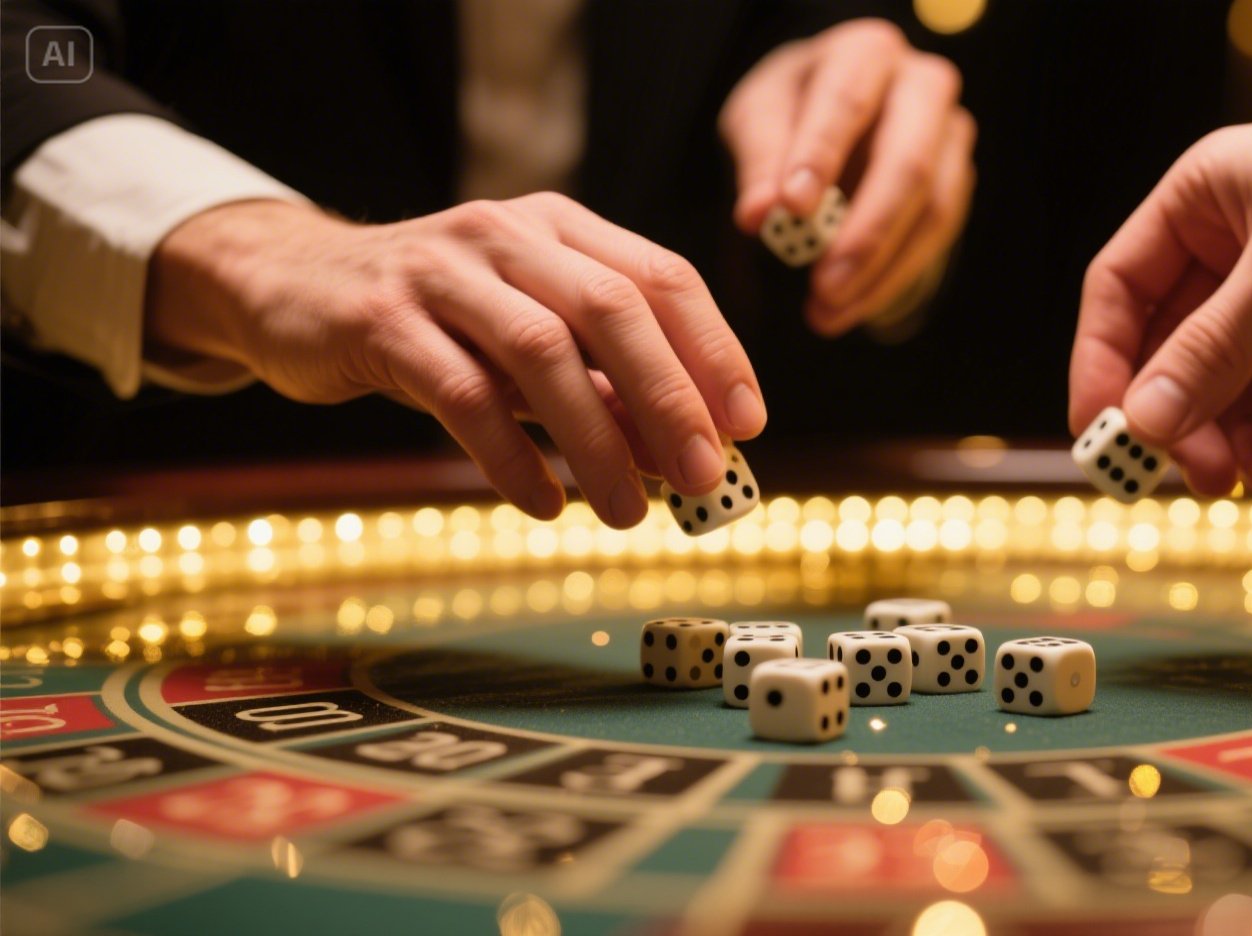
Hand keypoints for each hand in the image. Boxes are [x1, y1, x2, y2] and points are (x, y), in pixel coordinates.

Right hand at [146, 194, 766, 526]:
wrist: (289, 285)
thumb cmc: (435, 321)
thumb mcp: (526, 339)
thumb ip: (602, 384)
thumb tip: (687, 455)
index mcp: (560, 227)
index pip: (663, 277)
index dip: (714, 352)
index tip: (749, 426)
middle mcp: (508, 233)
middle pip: (613, 308)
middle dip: (671, 398)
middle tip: (706, 478)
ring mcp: (441, 269)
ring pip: (543, 352)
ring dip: (597, 441)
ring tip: (628, 512)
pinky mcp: (380, 319)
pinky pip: (461, 394)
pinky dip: (512, 457)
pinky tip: (544, 505)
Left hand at [720, 18, 975, 335]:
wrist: (830, 114)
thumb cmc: (790, 110)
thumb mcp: (758, 120)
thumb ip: (759, 162)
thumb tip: (759, 216)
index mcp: (865, 53)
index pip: (847, 101)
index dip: (821, 155)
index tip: (793, 208)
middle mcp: (922, 86)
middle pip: (908, 162)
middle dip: (865, 233)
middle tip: (823, 289)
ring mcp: (950, 135)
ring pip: (933, 210)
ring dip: (881, 272)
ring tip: (826, 314)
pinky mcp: (957, 181)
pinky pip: (936, 239)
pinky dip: (893, 280)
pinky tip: (852, 308)